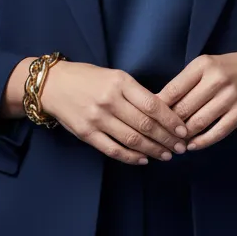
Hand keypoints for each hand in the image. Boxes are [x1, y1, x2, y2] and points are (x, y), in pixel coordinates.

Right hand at [37, 60, 189, 164]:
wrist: (52, 85)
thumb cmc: (87, 78)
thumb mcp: (114, 76)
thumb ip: (135, 93)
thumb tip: (163, 113)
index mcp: (120, 82)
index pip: (153, 105)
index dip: (171, 121)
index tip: (184, 130)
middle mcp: (109, 100)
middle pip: (145, 125)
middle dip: (167, 139)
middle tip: (181, 147)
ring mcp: (97, 118)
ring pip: (132, 139)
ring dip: (153, 150)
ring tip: (166, 155)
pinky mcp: (86, 134)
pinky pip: (113, 150)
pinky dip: (131, 157)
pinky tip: (143, 159)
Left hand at [155, 48, 236, 150]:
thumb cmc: (224, 70)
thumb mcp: (203, 67)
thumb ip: (183, 84)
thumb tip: (156, 105)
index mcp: (202, 65)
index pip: (173, 90)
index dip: (158, 108)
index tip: (148, 119)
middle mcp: (216, 79)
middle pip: (184, 108)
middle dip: (169, 125)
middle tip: (158, 136)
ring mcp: (230, 96)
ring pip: (199, 122)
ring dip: (183, 136)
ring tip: (173, 143)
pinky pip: (218, 131)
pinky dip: (202, 142)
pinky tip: (192, 146)